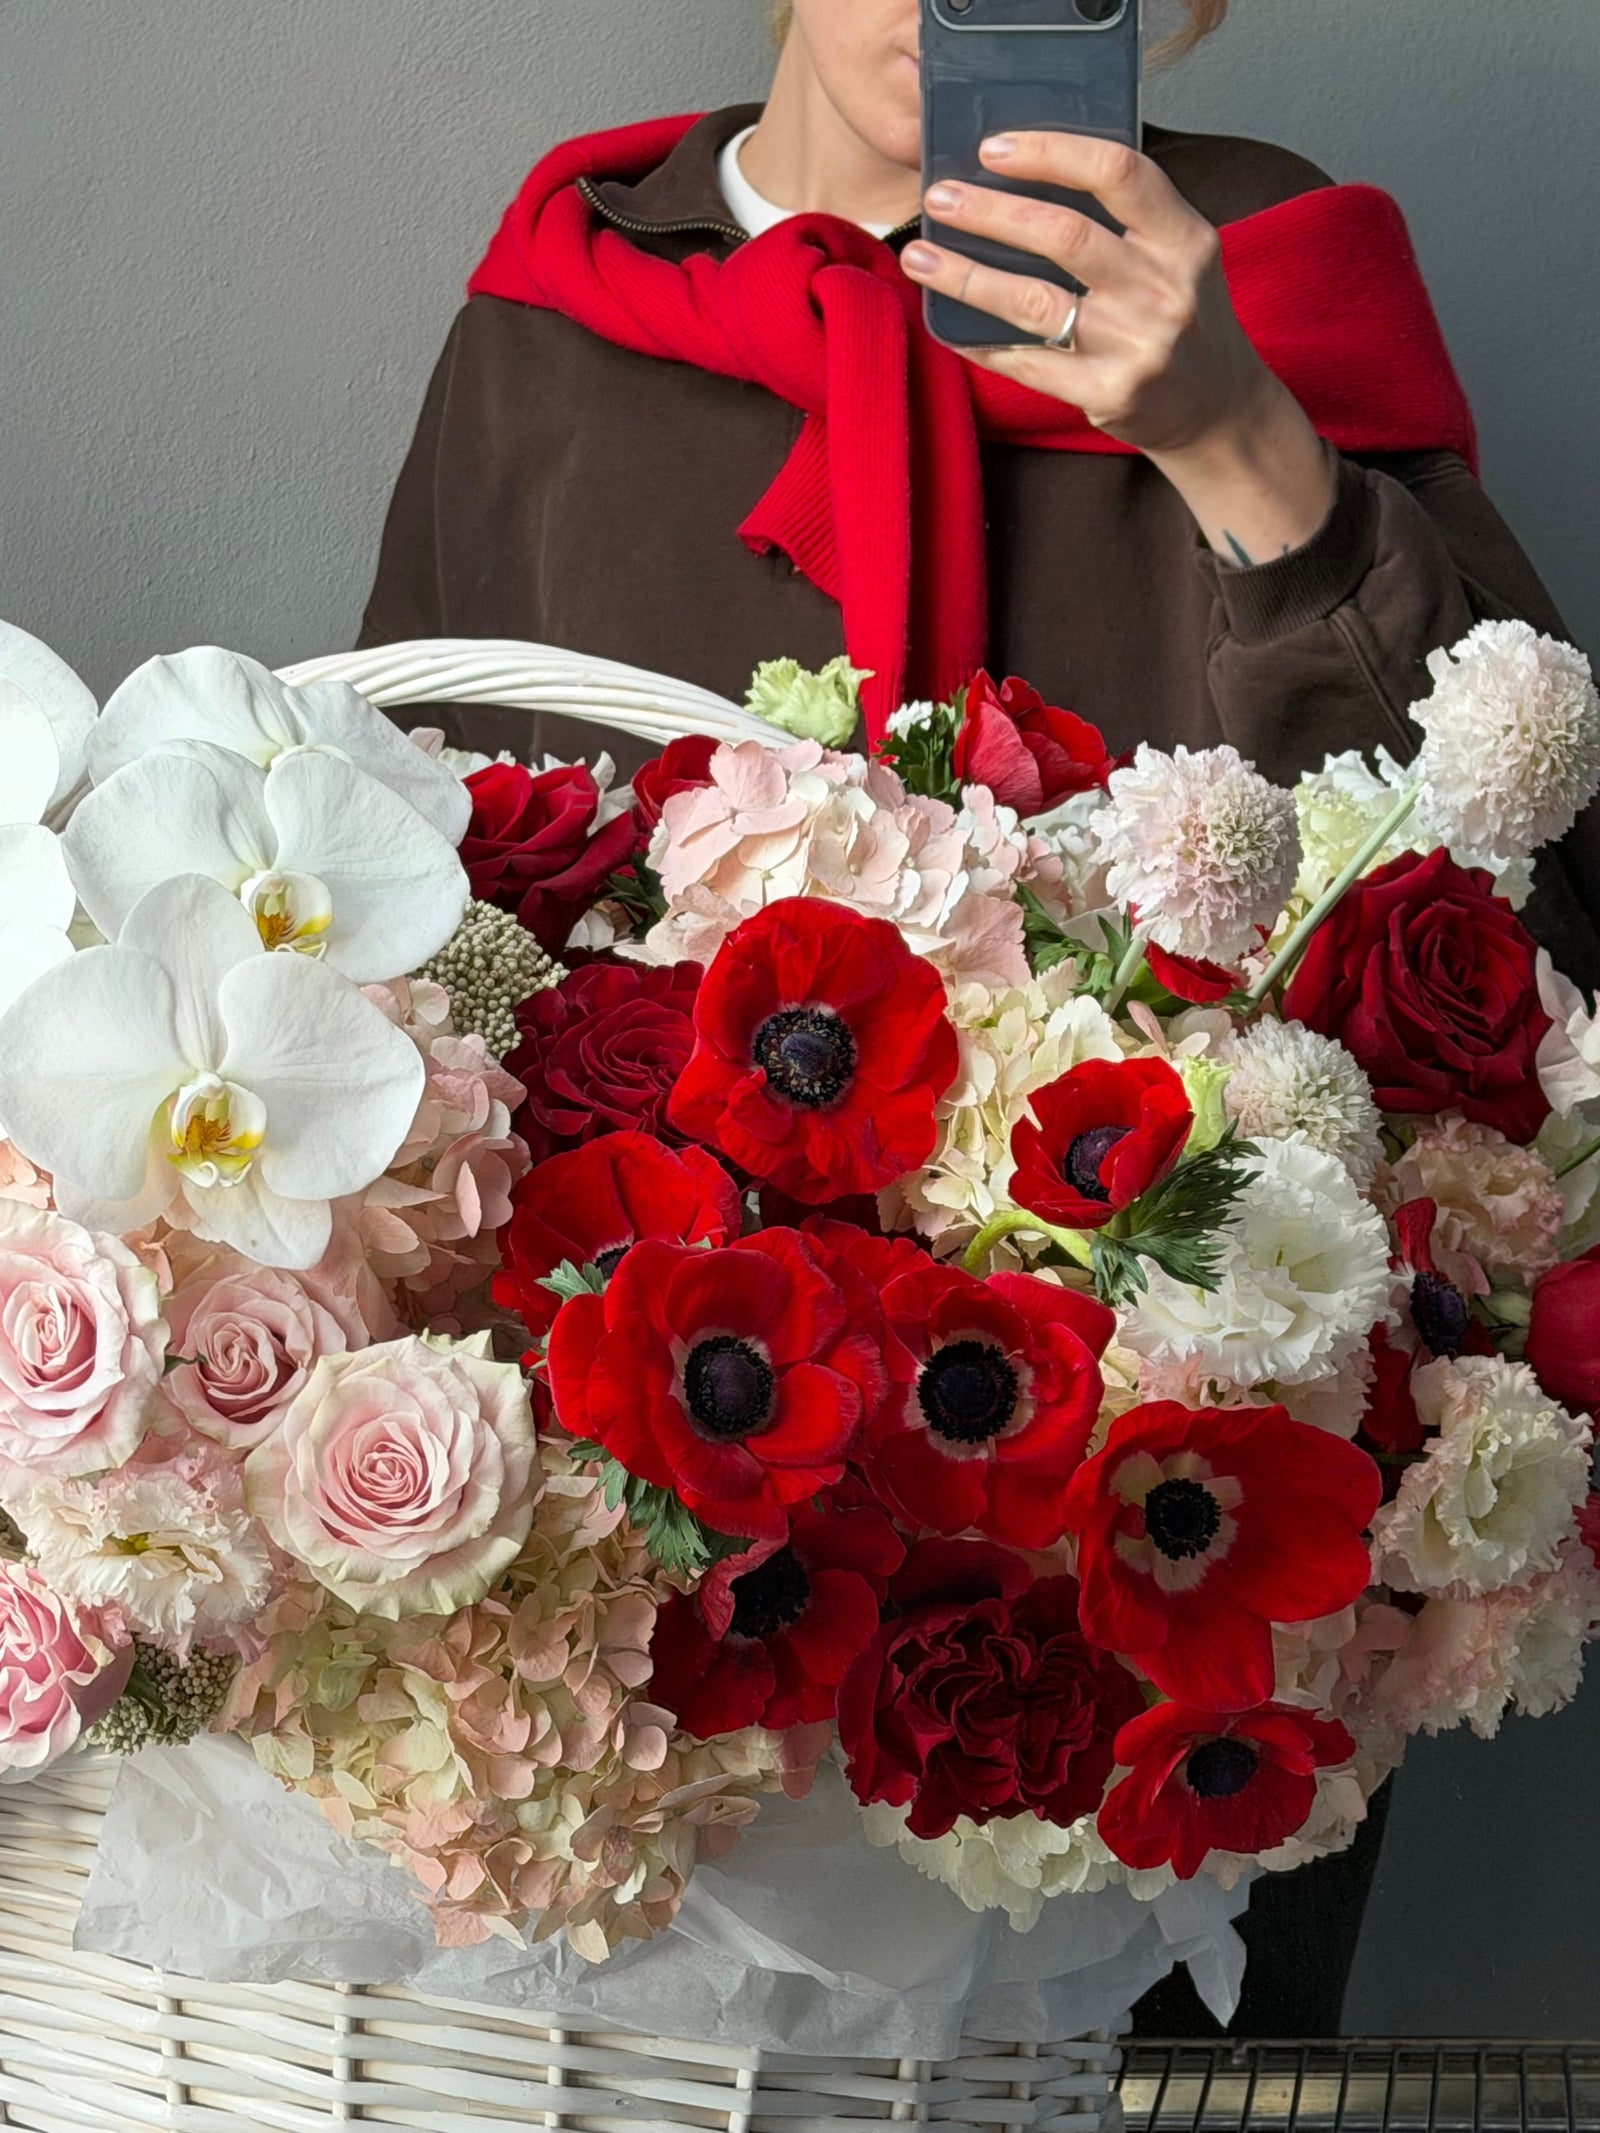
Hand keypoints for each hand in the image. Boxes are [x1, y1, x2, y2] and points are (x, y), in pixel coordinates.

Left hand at [902, 131, 1335, 563]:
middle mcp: (1165, 288)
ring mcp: (1138, 346)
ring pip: (1034, 301)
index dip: (1050, 153)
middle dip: (991, 212)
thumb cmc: (1183, 322)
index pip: (1117, 172)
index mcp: (1184, 238)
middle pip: (1064, 234)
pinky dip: (980, 341)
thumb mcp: (1178, 257)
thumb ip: (1124, 220)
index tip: (993, 148)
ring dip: (967, 276)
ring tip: (920, 257)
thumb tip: (1024, 180)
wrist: (1218, 411)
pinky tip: (947, 323)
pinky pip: (1028, 362)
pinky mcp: (1110, 394)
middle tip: (940, 198)